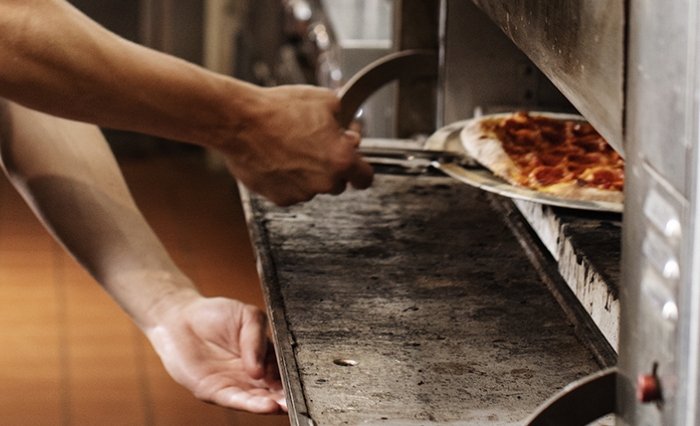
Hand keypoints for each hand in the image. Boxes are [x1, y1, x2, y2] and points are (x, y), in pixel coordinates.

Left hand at [145, 295, 285, 412]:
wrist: (180, 317)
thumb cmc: (214, 314)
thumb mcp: (247, 316)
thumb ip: (258, 338)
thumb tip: (261, 367)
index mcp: (264, 356)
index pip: (284, 369)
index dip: (294, 376)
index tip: (305, 380)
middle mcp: (251, 375)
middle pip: (275, 390)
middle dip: (288, 397)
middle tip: (299, 399)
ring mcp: (234, 384)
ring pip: (258, 400)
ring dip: (273, 405)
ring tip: (285, 405)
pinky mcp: (215, 391)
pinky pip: (236, 400)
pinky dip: (253, 405)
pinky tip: (267, 406)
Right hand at [221, 85, 373, 205]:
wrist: (240, 121)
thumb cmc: (280, 110)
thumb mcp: (324, 101)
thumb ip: (343, 121)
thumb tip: (348, 134)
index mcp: (341, 160)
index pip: (365, 178)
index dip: (361, 171)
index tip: (356, 168)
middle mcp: (324, 182)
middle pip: (338, 183)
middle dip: (330, 168)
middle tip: (314, 146)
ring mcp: (301, 193)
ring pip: (312, 187)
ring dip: (307, 173)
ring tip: (289, 147)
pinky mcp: (279, 198)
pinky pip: (290, 191)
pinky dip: (286, 179)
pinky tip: (275, 159)